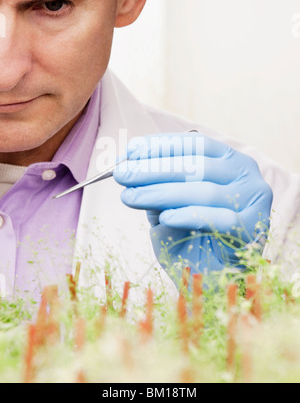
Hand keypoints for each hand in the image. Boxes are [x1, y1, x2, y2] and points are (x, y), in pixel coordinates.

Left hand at [113, 133, 272, 277]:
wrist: (214, 279)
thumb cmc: (191, 238)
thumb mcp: (168, 205)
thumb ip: (156, 185)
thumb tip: (127, 166)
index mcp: (229, 160)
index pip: (195, 144)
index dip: (160, 145)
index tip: (130, 151)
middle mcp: (245, 174)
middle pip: (196, 166)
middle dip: (153, 169)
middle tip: (122, 175)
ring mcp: (253, 201)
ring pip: (204, 191)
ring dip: (162, 193)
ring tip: (131, 197)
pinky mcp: (252, 229)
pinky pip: (219, 218)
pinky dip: (189, 215)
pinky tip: (165, 217)